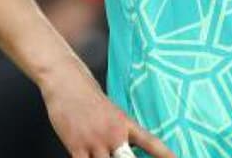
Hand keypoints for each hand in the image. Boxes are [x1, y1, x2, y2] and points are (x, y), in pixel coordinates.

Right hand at [41, 68, 174, 157]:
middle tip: (126, 157)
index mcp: (125, 123)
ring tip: (103, 156)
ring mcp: (96, 141)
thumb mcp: (111, 111)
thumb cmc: (87, 96)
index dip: (165, 154)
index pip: (151, 142)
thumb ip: (120, 131)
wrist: (67, 82)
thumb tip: (127, 147)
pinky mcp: (77, 146)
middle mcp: (114, 134)